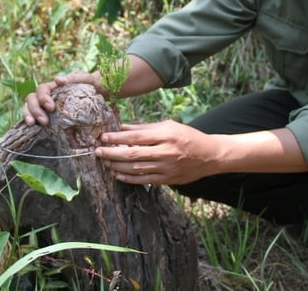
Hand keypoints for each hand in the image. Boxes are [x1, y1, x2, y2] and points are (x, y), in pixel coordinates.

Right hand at [23, 70, 103, 125]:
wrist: (104, 97)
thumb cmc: (95, 86)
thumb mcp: (89, 79)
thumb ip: (76, 77)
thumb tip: (57, 80)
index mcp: (55, 87)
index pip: (42, 89)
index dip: (43, 97)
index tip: (51, 107)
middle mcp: (49, 96)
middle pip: (32, 99)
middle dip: (35, 109)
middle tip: (44, 122)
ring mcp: (47, 107)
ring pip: (29, 107)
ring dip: (29, 115)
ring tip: (34, 125)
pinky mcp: (49, 118)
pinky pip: (34, 118)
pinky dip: (30, 122)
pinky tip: (33, 129)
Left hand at [95, 120, 222, 184]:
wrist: (209, 155)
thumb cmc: (187, 136)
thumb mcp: (168, 126)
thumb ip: (145, 128)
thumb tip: (122, 127)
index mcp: (165, 135)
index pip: (136, 137)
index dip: (117, 138)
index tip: (103, 137)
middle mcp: (166, 152)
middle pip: (133, 155)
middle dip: (112, 154)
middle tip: (98, 152)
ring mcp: (167, 168)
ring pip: (136, 169)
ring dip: (118, 167)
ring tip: (106, 163)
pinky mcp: (168, 180)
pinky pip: (144, 181)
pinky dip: (130, 179)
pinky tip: (119, 175)